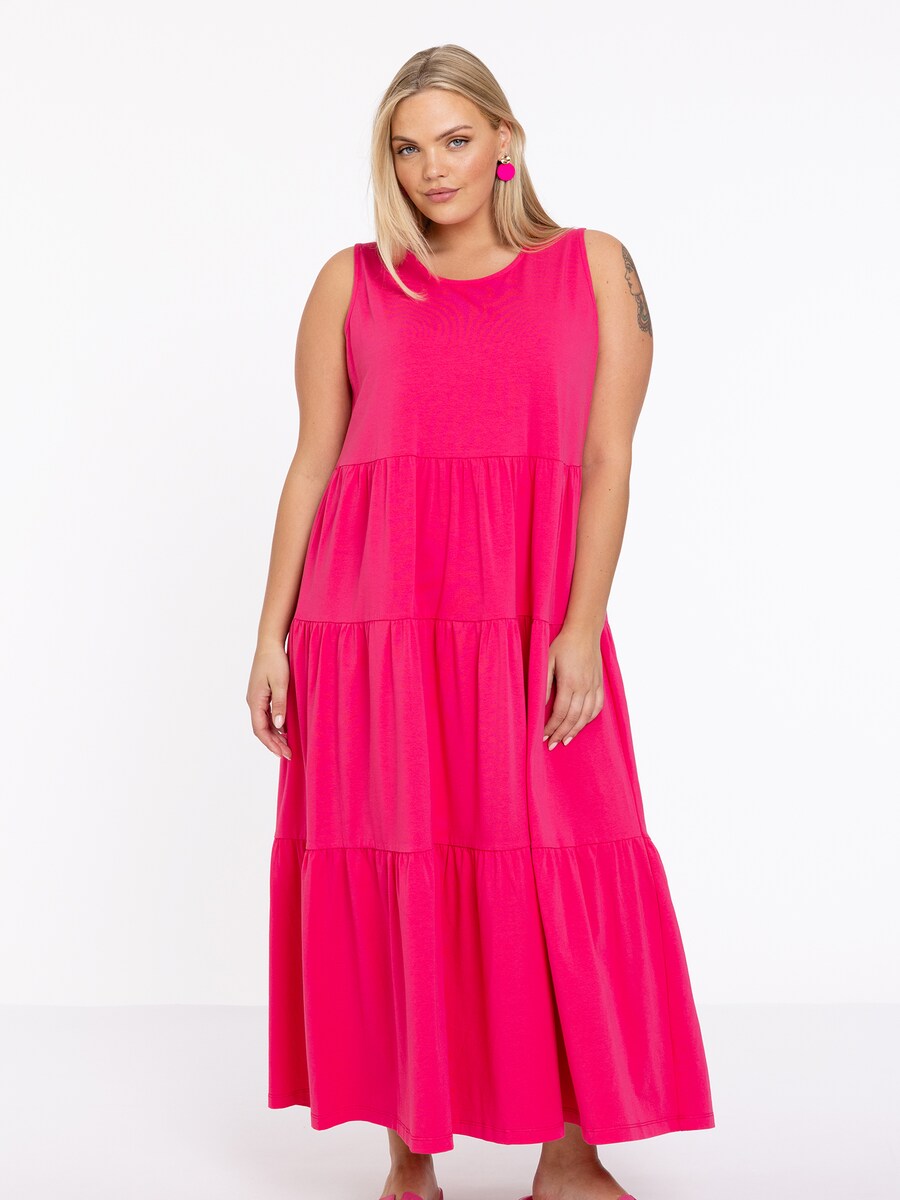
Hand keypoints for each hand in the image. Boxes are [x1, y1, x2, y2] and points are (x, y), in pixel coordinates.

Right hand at [247, 643, 292, 758]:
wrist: (269, 644)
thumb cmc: (275, 661)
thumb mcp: (281, 683)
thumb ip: (280, 704)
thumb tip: (279, 726)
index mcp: (255, 701)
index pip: (260, 730)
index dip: (271, 744)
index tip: (284, 754)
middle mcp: (253, 701)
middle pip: (261, 729)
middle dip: (274, 743)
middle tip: (289, 754)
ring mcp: (256, 698)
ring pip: (264, 723)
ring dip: (274, 735)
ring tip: (287, 746)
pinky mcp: (261, 693)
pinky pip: (266, 714)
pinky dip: (275, 725)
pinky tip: (285, 729)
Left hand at [543, 624, 603, 749]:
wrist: (584, 631)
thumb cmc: (562, 644)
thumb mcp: (547, 661)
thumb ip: (544, 684)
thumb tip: (538, 706)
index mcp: (570, 682)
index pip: (560, 713)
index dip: (551, 727)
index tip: (543, 736)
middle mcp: (584, 687)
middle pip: (573, 718)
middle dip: (562, 734)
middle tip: (552, 744)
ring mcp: (594, 686)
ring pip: (586, 716)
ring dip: (576, 730)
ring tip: (566, 740)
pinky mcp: (599, 683)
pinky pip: (598, 706)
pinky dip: (590, 719)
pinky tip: (582, 725)